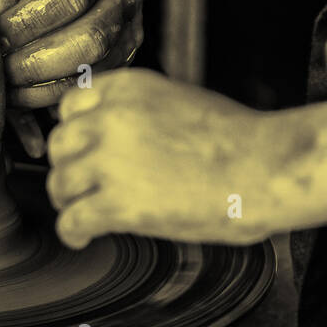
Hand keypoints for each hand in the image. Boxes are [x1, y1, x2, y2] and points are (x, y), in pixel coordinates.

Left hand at [47, 70, 284, 245]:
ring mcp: (111, 160)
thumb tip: (113, 136)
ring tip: (83, 212)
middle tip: (81, 186)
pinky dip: (72, 232)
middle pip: (60, 145)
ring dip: (69, 201)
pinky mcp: (118, 203)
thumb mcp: (179, 101)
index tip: (82, 150)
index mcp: (129, 88)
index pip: (72, 105)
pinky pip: (72, 220)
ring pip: (60, 184)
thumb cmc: (239, 141)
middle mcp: (112, 118)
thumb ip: (139, 112)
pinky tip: (82, 237)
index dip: (75, 131)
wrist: (267, 169)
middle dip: (68, 167)